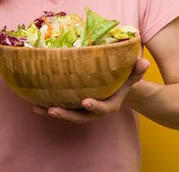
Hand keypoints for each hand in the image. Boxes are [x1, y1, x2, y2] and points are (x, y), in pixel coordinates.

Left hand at [33, 57, 149, 122]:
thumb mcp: (133, 73)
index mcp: (111, 103)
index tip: (86, 101)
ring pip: (69, 114)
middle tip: (53, 110)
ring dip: (53, 112)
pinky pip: (63, 107)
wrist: (119, 86)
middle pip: (81, 116)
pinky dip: (48, 107)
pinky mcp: (75, 106)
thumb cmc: (125, 78)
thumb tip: (143, 62)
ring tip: (39, 108)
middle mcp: (96, 109)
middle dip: (67, 114)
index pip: (104, 108)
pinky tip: (35, 103)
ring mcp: (84, 109)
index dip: (95, 106)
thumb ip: (136, 69)